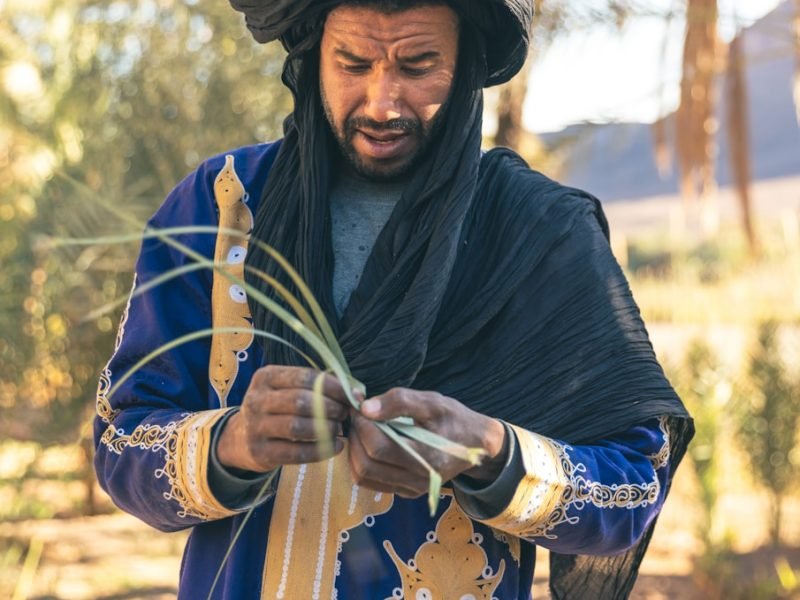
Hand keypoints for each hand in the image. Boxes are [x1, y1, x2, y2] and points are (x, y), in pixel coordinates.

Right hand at [217, 366, 350, 472]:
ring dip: (325, 429)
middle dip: (329, 408)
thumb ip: (316, 387)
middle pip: (300, 401)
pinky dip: (321, 450)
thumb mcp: (286, 390)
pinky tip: (336, 446)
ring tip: (338, 429)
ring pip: (297, 427)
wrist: (241, 439)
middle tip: (344, 414)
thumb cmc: (276, 409)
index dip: (332, 386)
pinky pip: (296, 453)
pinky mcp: (260, 453)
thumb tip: (355, 393)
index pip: (305, 377)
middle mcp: (256, 400)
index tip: (351, 395)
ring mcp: (255, 427)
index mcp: (265, 377)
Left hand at [348, 388, 506, 497]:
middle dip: (355, 437)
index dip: (362, 425)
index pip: (378, 446)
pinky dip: (363, 462)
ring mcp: (411, 489)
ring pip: (364, 476)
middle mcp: (417, 479)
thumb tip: (365, 408)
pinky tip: (371, 444)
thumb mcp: (433, 402)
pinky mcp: (406, 491)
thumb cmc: (455, 419)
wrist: (477, 445)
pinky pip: (372, 482)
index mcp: (426, 456)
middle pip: (366, 464)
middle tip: (359, 418)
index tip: (360, 407)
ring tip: (363, 430)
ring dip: (355, 451)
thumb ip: (400, 402)